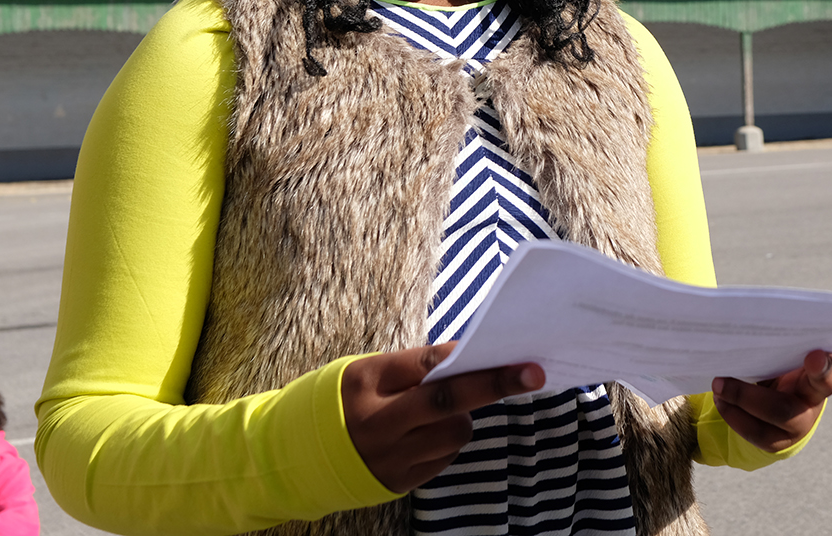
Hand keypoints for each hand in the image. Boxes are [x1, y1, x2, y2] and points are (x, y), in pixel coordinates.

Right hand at [342, 342, 544, 492]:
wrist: (299, 456)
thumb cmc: (344, 401)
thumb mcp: (365, 374)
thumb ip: (410, 369)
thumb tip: (466, 359)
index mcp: (366, 382)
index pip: (426, 365)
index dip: (468, 356)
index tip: (504, 349)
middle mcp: (377, 422)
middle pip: (447, 401)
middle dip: (494, 384)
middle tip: (532, 373)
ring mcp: (389, 456)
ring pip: (454, 433)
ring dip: (463, 417)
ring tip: (444, 411)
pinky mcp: (399, 482)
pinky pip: (444, 457)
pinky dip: (447, 441)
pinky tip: (428, 434)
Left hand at [711, 349, 831, 452]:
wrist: (781, 396)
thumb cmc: (782, 366)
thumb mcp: (786, 356)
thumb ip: (779, 349)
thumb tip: (749, 333)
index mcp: (818, 380)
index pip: (829, 378)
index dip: (823, 369)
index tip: (814, 355)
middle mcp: (811, 407)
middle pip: (783, 409)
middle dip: (746, 397)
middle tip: (720, 380)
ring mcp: (796, 428)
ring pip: (764, 427)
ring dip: (735, 406)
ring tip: (717, 388)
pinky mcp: (777, 443)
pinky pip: (753, 434)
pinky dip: (733, 416)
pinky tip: (722, 401)